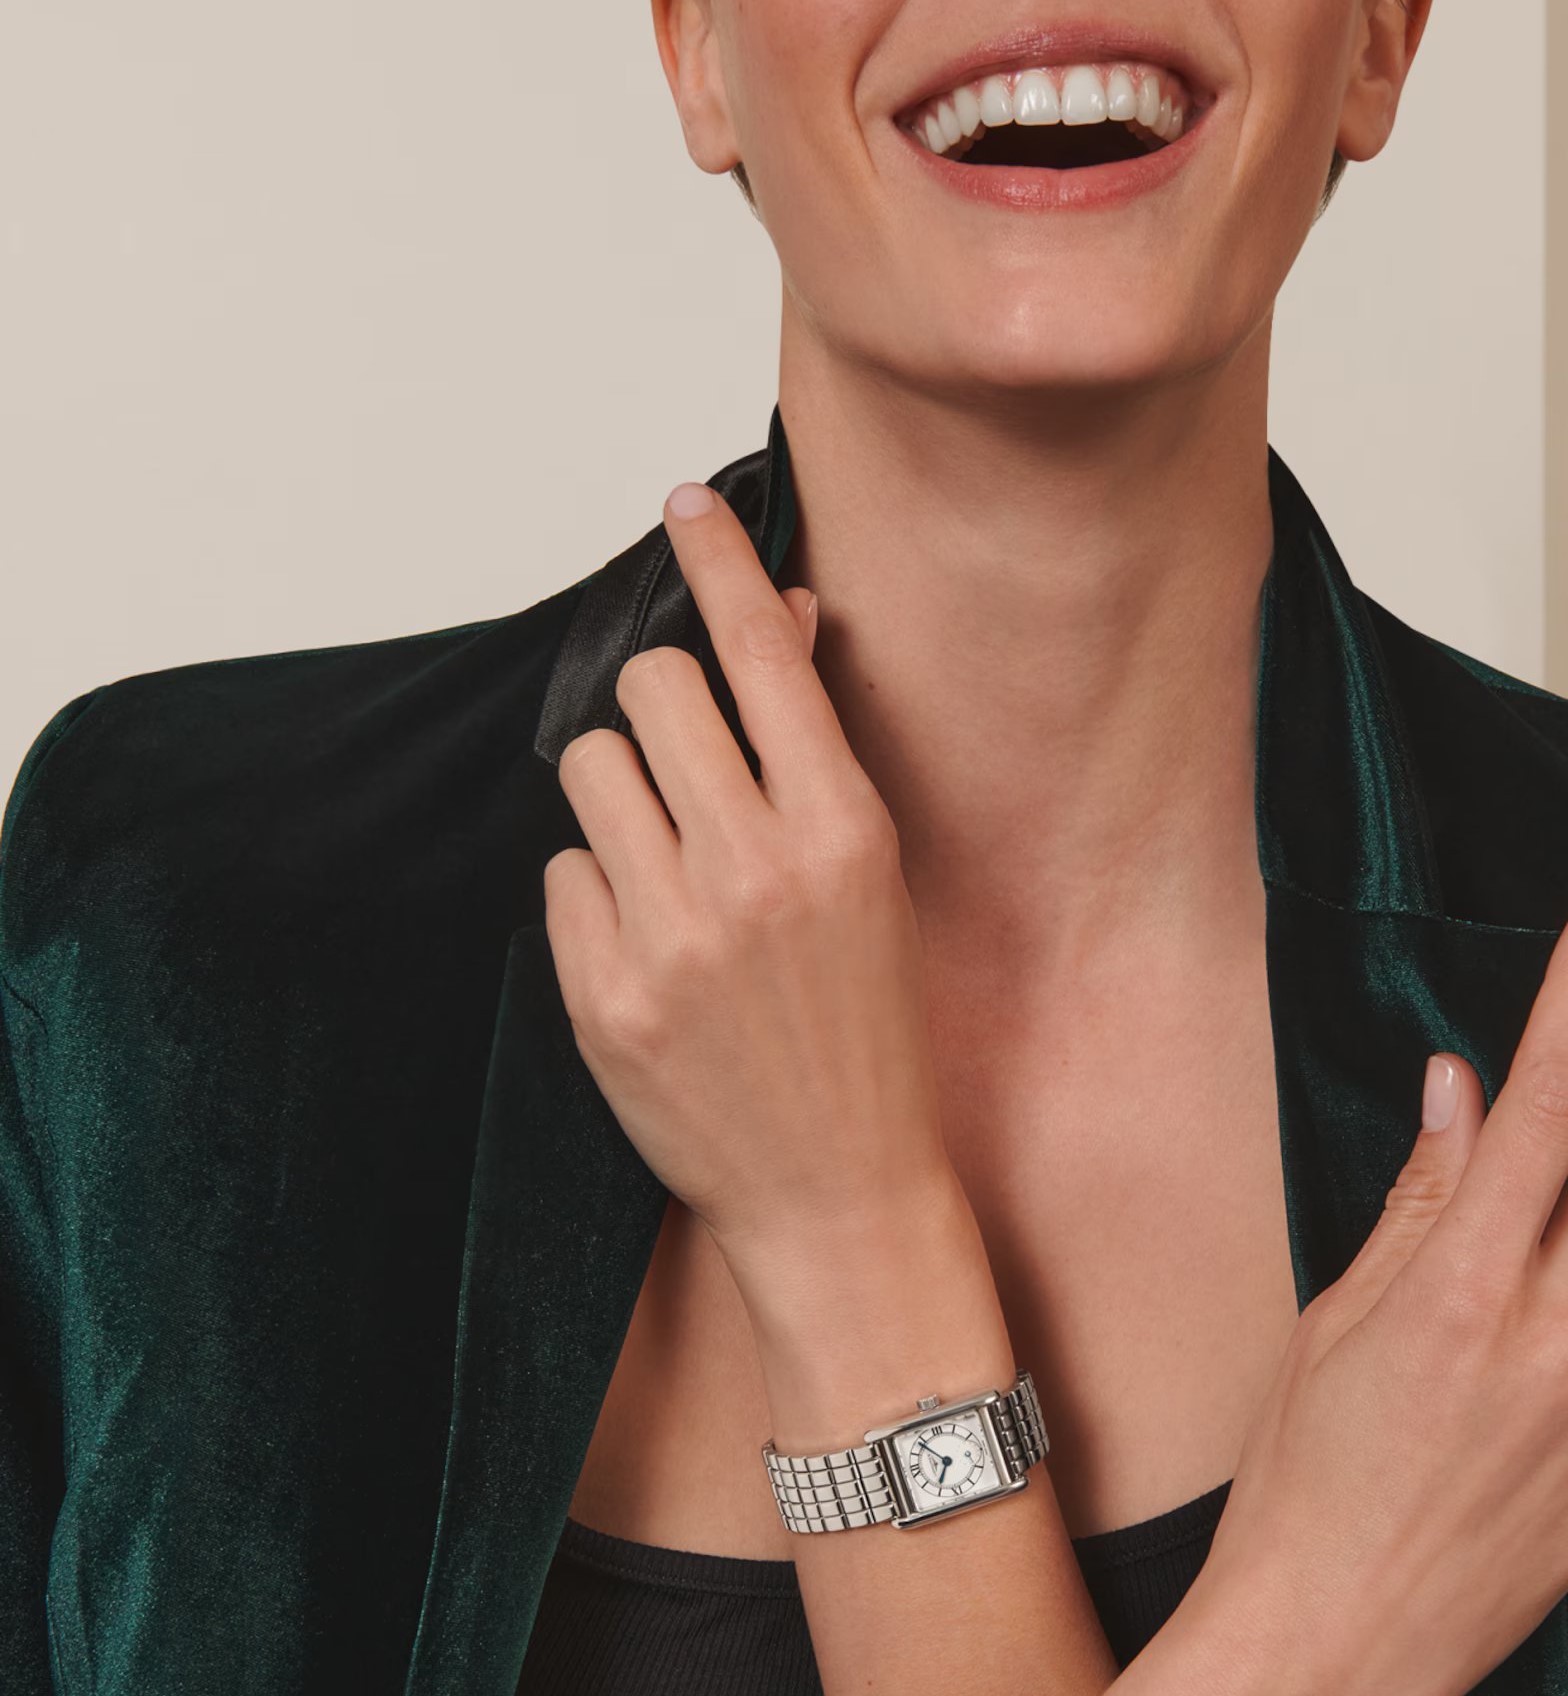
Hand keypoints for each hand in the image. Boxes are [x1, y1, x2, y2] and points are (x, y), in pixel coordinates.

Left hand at [544, 482, 956, 1313]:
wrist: (839, 1189)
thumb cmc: (871, 1031)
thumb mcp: (876, 880)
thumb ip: (818, 754)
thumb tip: (780, 626)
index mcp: (844, 831)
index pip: (762, 651)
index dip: (719, 560)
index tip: (684, 507)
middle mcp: (756, 871)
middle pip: (652, 687)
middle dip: (661, 706)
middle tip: (685, 763)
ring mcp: (673, 934)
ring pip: (592, 770)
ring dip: (621, 795)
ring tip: (667, 865)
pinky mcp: (602, 994)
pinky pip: (563, 873)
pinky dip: (597, 891)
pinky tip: (649, 947)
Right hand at [1190, 880, 1567, 1695]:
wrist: (1329, 1651)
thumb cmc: (1300, 1480)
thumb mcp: (1331, 1320)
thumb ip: (1417, 1198)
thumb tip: (1456, 1089)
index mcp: (1471, 1286)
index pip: (1549, 1099)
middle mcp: (1566, 1340)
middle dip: (1567, 1150)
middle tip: (1484, 1200)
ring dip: (1564, 1260)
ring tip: (1467, 1346)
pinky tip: (1492, 1421)